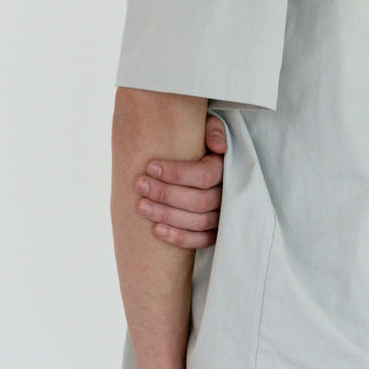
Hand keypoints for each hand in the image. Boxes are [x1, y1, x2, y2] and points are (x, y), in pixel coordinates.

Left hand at [133, 114, 226, 246]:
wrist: (198, 159)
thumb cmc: (198, 142)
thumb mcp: (206, 127)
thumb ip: (213, 129)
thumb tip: (218, 146)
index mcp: (226, 168)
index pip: (205, 176)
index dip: (177, 173)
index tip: (150, 166)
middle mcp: (229, 194)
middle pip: (199, 201)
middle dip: (166, 194)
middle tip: (139, 185)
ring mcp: (224, 216)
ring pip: (198, 222)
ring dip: (167, 215)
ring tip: (140, 206)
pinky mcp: (216, 232)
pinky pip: (201, 241)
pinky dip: (179, 238)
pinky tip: (156, 230)